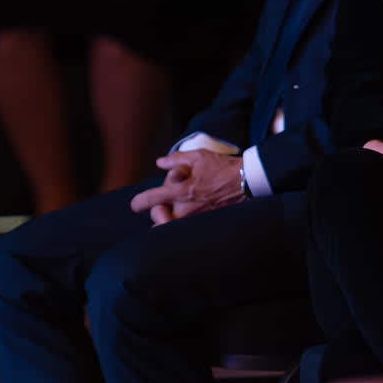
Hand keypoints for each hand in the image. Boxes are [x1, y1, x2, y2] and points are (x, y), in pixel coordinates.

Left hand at [131, 150, 245, 224]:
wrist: (247, 181)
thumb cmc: (224, 168)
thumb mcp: (199, 156)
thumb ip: (176, 160)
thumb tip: (160, 163)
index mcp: (182, 191)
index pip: (153, 199)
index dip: (139, 202)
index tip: (135, 205)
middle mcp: (187, 208)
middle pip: (159, 213)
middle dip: (160, 203)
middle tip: (172, 193)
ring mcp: (195, 217)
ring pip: (170, 222)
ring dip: (170, 212)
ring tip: (183, 198)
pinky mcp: (205, 222)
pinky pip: (184, 225)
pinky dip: (181, 217)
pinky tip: (193, 204)